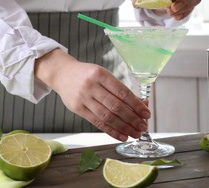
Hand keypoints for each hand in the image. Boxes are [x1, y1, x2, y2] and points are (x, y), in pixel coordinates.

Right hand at [34, 49, 150, 141]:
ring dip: (124, 127)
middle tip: (143, 126)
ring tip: (135, 133)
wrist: (62, 73)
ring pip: (107, 116)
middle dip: (132, 119)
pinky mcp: (78, 109)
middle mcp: (91, 86)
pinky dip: (111, 131)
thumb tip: (141, 104)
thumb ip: (120, 89)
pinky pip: (97, 122)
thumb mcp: (103, 75)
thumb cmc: (87, 74)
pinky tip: (122, 135)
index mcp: (101, 74)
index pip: (122, 92)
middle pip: (115, 106)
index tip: (146, 113)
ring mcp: (83, 98)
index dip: (136, 104)